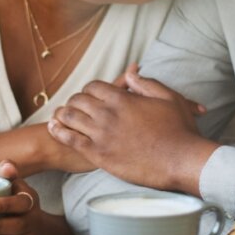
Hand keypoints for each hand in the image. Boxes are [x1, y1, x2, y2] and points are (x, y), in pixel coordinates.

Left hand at [47, 67, 215, 192]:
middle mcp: (107, 114)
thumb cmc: (179, 129)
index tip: (91, 96)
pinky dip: (58, 131)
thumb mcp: (167, 97)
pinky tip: (54, 128)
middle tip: (76, 107)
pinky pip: (69, 139)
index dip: (90, 89)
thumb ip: (145, 83)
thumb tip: (130, 73)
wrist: (181, 161)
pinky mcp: (98, 155)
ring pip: (70, 117)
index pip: (93, 86)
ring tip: (61, 116)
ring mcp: (101, 135)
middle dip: (76, 101)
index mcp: (122, 98)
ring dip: (64, 114)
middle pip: (78, 99)